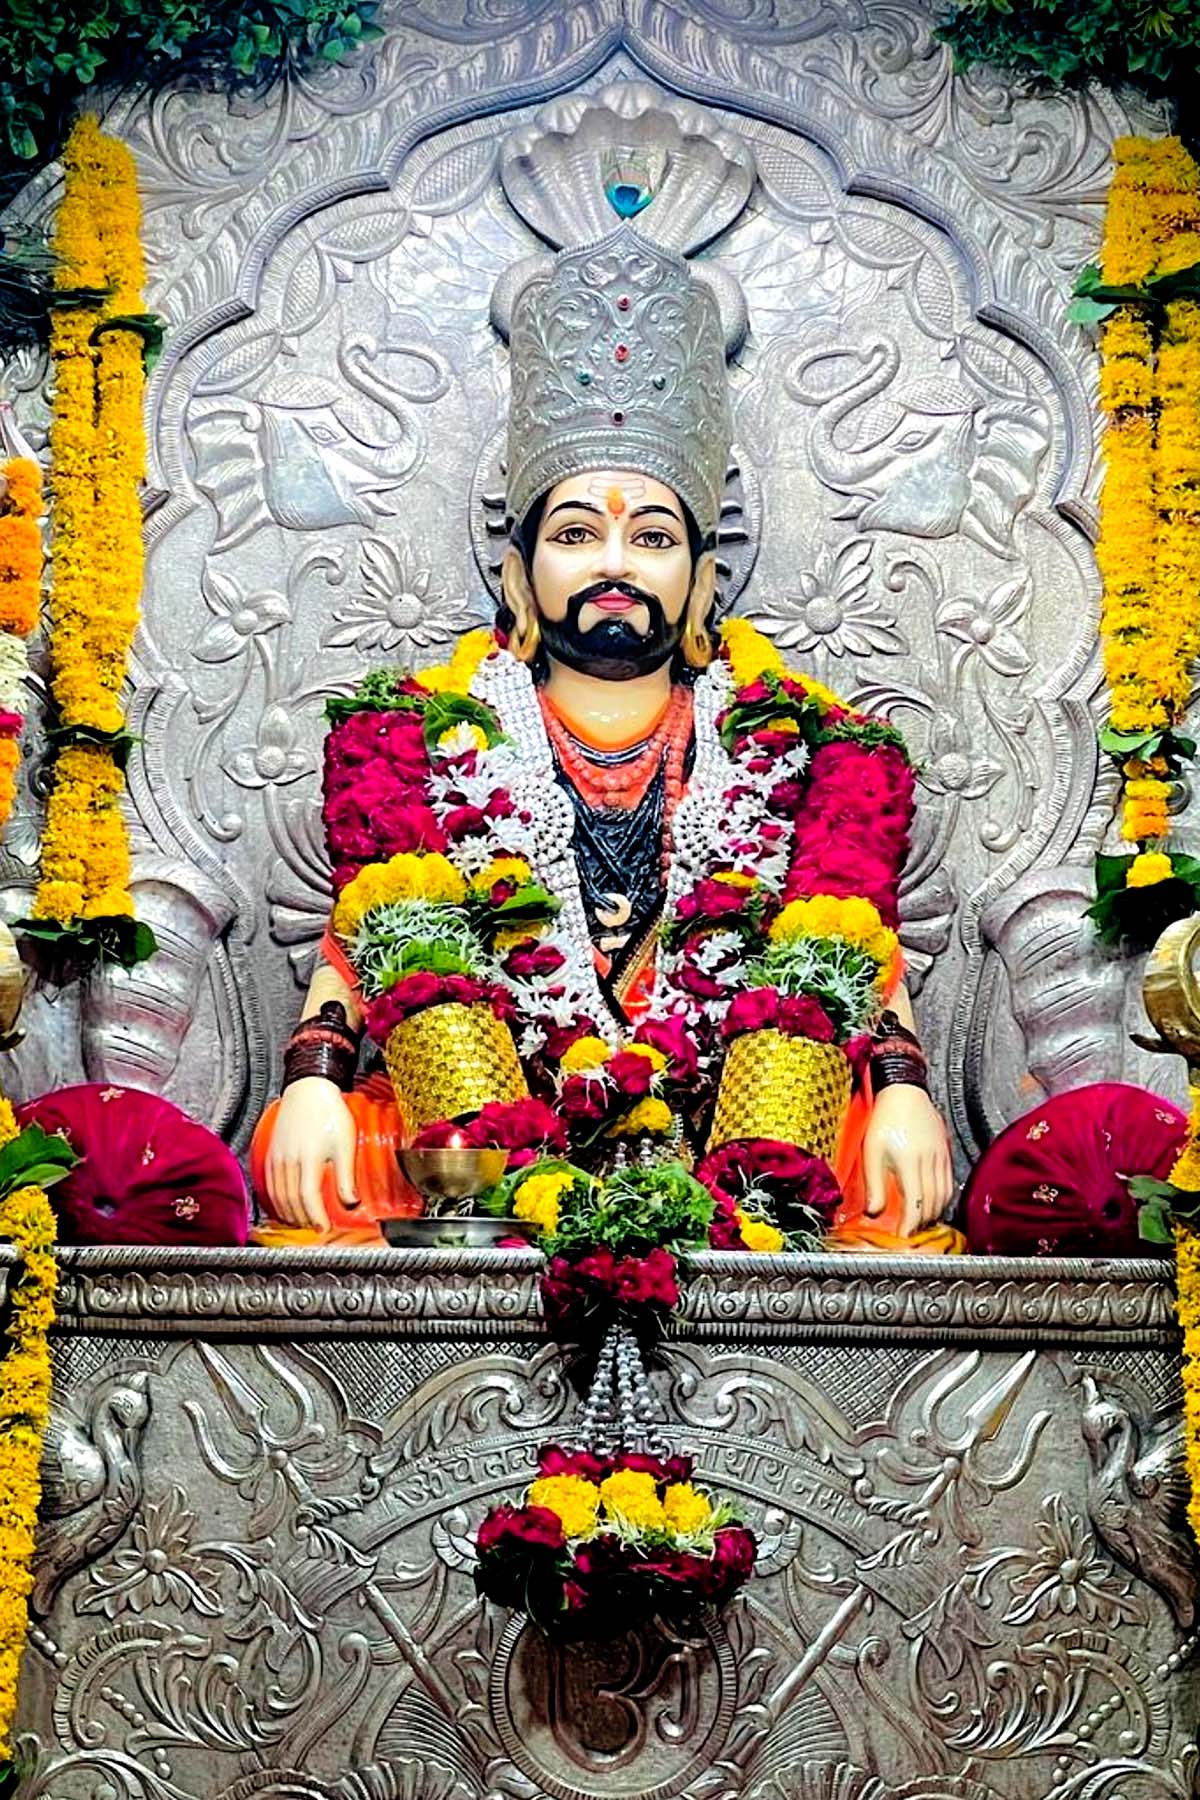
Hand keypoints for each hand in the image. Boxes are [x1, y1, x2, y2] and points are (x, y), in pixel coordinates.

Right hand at [263, 1077, 356, 1231]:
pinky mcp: (270, 1154)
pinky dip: (275, 1200)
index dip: (315, 1216)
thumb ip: (346, 1176)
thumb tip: (351, 1203)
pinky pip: (269, 1184)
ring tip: (301, 1222)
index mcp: (308, 1159)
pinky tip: (284, 1205)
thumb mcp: (345, 1144)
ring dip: (289, 1213)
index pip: (308, 1197)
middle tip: (315, 1228)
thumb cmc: (330, 1114)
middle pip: (291, 1200)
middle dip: (303, 1219)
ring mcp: (276, 1157)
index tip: (324, 1228)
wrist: (308, 1090)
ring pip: (277, 1194)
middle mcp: (288, 1161)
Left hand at [863, 1084, 953, 1237]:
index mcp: (909, 1162)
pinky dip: (943, 1197)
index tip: (904, 1236)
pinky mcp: (945, 1152)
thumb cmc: (884, 1119)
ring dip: (934, 1212)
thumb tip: (874, 1213)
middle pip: (932, 1202)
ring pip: (944, 1194)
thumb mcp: (871, 1151)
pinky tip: (933, 1201)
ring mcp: (940, 1157)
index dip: (911, 1224)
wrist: (905, 1091)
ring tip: (922, 1221)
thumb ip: (874, 1184)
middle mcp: (929, 1162)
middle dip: (923, 1222)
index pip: (916, 1203)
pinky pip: (949, 1182)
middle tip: (912, 1232)